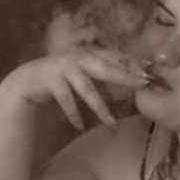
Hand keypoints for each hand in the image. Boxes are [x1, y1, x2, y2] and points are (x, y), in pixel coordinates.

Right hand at [4, 48, 148, 129]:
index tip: (148, 76)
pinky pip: (67, 100)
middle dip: (125, 77)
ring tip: (111, 124)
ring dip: (100, 108)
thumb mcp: (86, 71)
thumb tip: (134, 79)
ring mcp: (64, 69)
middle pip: (107, 69)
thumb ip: (105, 72)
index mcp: (89, 54)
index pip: (116, 58)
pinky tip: (80, 125)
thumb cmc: (64, 77)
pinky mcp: (51, 81)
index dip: (132, 66)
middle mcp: (78, 58)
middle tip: (142, 85)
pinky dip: (74, 114)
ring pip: (88, 90)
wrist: (31, 78)